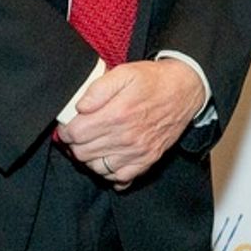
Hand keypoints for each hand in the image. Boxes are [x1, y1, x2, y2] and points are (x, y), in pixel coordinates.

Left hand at [56, 60, 204, 188]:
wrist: (184, 90)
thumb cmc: (152, 80)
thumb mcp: (125, 72)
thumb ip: (99, 88)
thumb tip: (80, 107)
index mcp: (117, 114)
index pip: (76, 134)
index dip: (66, 130)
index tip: (68, 124)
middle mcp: (126, 137)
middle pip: (83, 153)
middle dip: (75, 144)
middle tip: (79, 133)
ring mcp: (137, 152)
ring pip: (97, 168)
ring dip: (90, 158)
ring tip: (92, 143)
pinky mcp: (147, 161)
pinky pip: (119, 178)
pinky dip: (109, 172)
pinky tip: (108, 157)